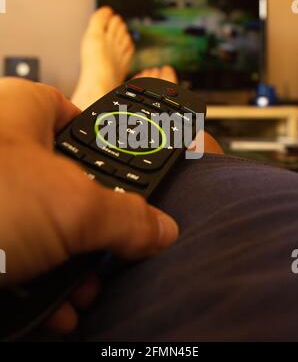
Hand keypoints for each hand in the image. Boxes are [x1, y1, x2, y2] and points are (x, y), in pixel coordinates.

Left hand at [0, 78, 177, 333]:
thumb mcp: (72, 206)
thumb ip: (128, 217)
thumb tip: (162, 229)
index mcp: (24, 110)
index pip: (81, 123)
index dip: (113, 156)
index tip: (132, 190)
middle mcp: (0, 145)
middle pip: (65, 183)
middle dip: (93, 227)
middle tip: (113, 254)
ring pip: (39, 224)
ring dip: (68, 263)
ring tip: (86, 290)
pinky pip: (13, 250)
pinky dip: (35, 279)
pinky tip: (53, 307)